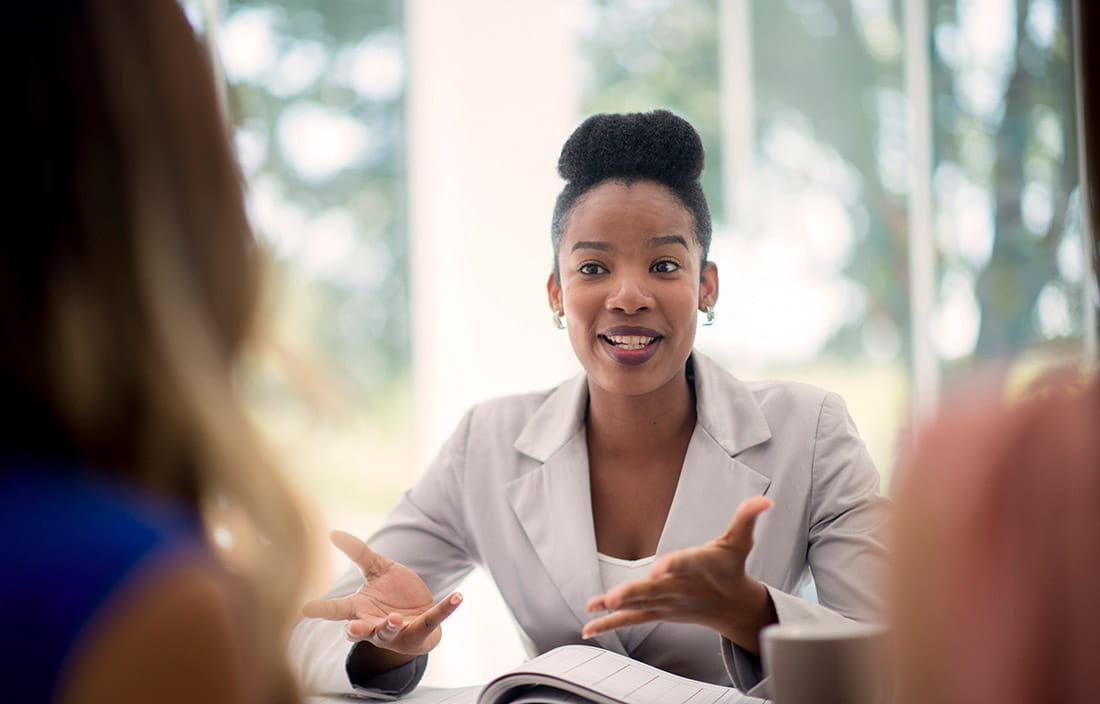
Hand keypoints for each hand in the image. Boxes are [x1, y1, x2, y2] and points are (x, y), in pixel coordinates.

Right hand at [301, 530, 461, 655]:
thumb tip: (332, 532)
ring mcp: (397, 630)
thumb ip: (358, 553)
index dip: (322, 610)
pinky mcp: (421, 629)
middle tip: (353, 630)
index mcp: (359, 610)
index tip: (305, 608)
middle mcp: (374, 625)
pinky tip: (458, 596)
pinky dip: (446, 608)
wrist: (419, 616)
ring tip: (394, 618)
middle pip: (360, 631)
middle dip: (356, 631)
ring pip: (389, 632)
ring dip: (390, 626)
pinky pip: (434, 618)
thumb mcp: (377, 570)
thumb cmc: (392, 595)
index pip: (337, 610)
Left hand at [583, 496, 776, 653]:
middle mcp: (681, 588)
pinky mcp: (658, 612)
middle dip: (634, 593)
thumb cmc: (731, 568)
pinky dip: (610, 623)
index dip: (671, 565)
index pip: (685, 563)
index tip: (656, 569)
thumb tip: (764, 500)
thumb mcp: (741, 541)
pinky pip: (632, 619)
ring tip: (595, 606)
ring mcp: (668, 603)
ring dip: (617, 607)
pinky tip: (588, 627)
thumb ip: (746, 518)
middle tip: (613, 597)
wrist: (733, 608)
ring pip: (640, 605)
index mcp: (700, 567)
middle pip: (655, 590)